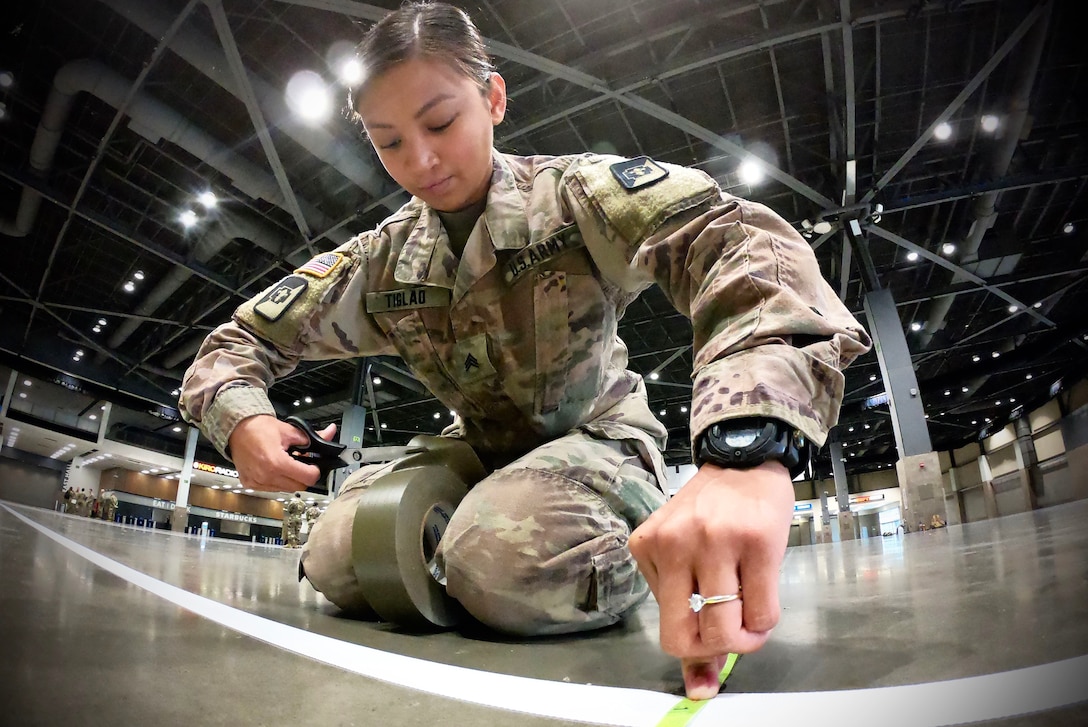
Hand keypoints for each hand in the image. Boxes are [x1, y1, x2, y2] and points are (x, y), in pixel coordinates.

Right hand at [227, 414, 336, 491]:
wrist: (236, 428)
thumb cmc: (258, 428)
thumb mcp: (289, 430)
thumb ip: (311, 436)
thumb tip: (328, 433)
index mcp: (277, 463)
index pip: (308, 478)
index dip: (315, 471)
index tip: (314, 465)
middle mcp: (266, 476)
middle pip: (299, 487)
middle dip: (304, 475)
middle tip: (301, 463)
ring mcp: (257, 482)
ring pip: (286, 489)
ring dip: (290, 480)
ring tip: (286, 464)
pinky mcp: (250, 484)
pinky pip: (271, 488)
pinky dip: (277, 481)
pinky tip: (275, 468)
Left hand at [628, 459, 794, 699]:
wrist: (744, 458)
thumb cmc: (712, 511)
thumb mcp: (685, 556)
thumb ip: (689, 618)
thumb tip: (700, 688)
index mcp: (648, 548)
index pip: (668, 629)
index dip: (697, 644)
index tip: (713, 635)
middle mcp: (673, 544)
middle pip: (685, 637)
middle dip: (717, 650)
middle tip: (735, 635)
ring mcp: (713, 541)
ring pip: (726, 629)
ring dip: (746, 638)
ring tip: (753, 619)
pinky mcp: (756, 540)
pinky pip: (762, 611)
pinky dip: (766, 621)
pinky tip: (765, 600)